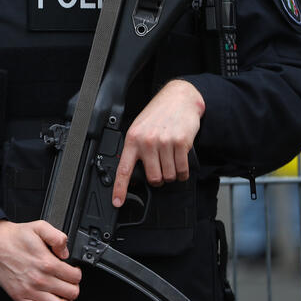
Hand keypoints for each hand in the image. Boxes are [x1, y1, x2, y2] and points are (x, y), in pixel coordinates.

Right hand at [0, 220, 81, 300]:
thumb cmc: (14, 236)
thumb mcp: (39, 227)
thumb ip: (57, 237)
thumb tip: (66, 253)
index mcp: (46, 262)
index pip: (74, 277)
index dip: (77, 273)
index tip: (73, 271)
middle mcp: (39, 279)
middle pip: (71, 293)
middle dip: (73, 287)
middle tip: (69, 282)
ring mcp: (29, 290)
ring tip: (62, 294)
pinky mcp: (20, 297)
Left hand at [112, 79, 204, 206]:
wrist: (179, 99)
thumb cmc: (158, 115)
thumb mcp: (139, 128)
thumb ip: (135, 148)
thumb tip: (131, 171)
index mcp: (132, 139)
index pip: (123, 169)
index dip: (119, 188)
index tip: (117, 202)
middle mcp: (147, 142)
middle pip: (153, 178)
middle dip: (158, 179)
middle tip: (160, 169)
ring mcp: (164, 143)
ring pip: (169, 176)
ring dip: (172, 174)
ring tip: (170, 160)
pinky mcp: (181, 143)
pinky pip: (182, 170)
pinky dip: (183, 172)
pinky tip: (181, 162)